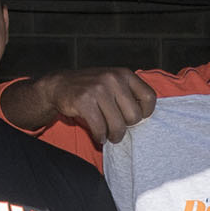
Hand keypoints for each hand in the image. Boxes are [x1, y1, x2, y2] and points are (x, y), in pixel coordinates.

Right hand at [22, 68, 156, 144]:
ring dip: (113, 136)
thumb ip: (130, 94)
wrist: (60, 85)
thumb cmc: (92, 89)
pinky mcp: (84, 101)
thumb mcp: (114, 83)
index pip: (149, 98)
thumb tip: (145, 118)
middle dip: (126, 127)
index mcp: (124, 74)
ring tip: (108, 135)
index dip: (145, 113)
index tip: (132, 118)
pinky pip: (100, 128)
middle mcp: (113, 79)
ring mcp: (98, 89)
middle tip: (117, 129)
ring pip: (118, 126)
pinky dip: (100, 136)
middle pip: (134, 117)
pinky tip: (98, 135)